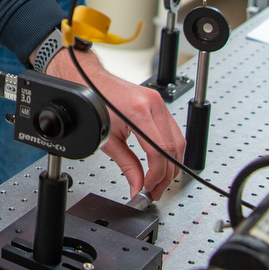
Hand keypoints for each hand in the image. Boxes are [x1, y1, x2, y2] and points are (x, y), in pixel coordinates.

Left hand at [42, 46, 184, 199]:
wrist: (90, 80)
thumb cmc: (95, 103)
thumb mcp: (108, 139)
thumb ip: (126, 165)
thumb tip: (137, 185)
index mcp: (139, 112)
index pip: (159, 152)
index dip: (157, 175)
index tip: (149, 187)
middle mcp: (153, 105)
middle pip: (173, 148)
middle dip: (167, 174)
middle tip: (156, 189)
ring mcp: (159, 102)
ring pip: (179, 141)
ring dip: (172, 164)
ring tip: (159, 180)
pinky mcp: (159, 103)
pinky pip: (174, 131)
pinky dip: (171, 150)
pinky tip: (163, 163)